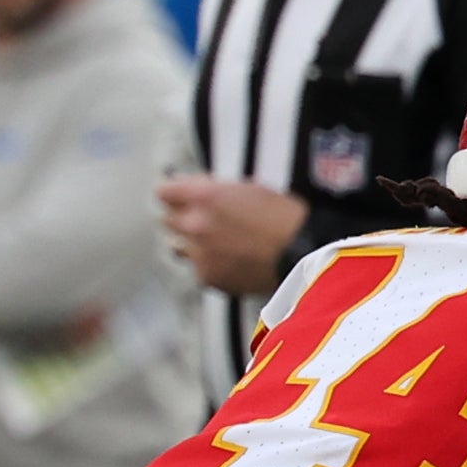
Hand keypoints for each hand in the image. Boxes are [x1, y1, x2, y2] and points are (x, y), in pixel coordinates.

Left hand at [156, 177, 307, 297]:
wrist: (301, 254)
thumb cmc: (284, 218)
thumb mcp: (249, 188)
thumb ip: (214, 189)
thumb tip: (196, 189)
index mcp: (205, 196)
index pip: (165, 192)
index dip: (175, 192)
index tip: (179, 195)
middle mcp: (196, 225)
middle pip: (168, 220)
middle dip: (182, 217)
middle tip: (202, 219)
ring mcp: (200, 254)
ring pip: (179, 247)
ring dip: (192, 243)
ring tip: (216, 243)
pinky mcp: (208, 278)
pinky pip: (198, 268)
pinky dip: (209, 265)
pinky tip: (230, 261)